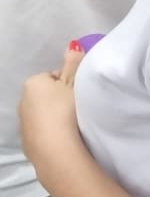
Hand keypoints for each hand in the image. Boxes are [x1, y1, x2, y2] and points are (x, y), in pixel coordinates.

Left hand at [19, 69, 84, 196]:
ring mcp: (23, 124)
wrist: (55, 151)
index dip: (69, 83)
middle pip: (47, 95)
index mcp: (33, 83)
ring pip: (43, 114)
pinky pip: (42, 132)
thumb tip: (72, 44)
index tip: (80, 92)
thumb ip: (74, 63)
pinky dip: (51, 133)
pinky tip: (65, 138)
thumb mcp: (74, 82)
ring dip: (55, 117)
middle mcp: (23, 101)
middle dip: (60, 99)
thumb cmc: (66, 111)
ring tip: (74, 124)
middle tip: (79, 107)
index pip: (54, 77)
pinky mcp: (27, 144)